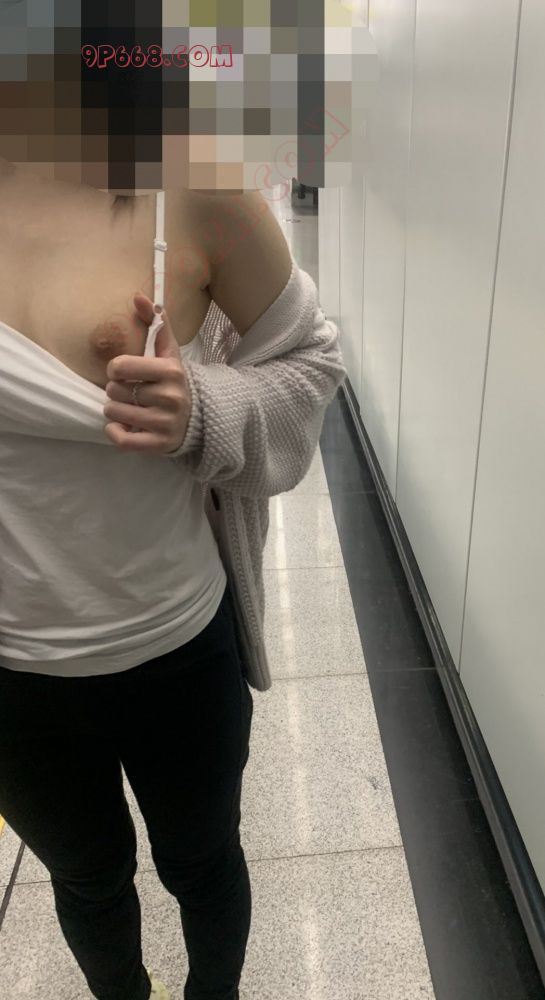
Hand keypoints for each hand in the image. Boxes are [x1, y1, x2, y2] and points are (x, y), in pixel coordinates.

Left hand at [103, 293, 191, 454]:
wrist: (198, 417)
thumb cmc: (174, 380)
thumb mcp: (168, 351)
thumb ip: (155, 322)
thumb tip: (138, 295)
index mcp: (171, 371)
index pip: (119, 366)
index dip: (115, 369)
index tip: (123, 373)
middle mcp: (170, 398)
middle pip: (113, 391)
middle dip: (116, 391)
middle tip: (129, 392)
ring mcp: (165, 423)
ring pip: (114, 413)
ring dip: (114, 410)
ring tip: (127, 408)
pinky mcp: (159, 444)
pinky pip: (121, 440)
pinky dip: (114, 432)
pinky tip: (120, 426)